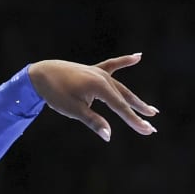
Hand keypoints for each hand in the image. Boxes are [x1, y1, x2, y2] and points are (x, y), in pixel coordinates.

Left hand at [27, 55, 158, 142]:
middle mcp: (103, 77)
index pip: (121, 108)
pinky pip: (113, 65)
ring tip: (151, 109)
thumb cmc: (56, 93)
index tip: (148, 131)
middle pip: (125, 98)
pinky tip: (138, 57)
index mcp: (100, 87)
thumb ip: (94, 121)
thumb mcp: (74, 110)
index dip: (135, 121)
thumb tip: (108, 137)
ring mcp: (99, 72)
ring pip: (122, 88)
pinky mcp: (94, 70)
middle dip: (139, 112)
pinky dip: (125, 61)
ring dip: (135, 99)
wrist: (41, 74)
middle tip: (153, 124)